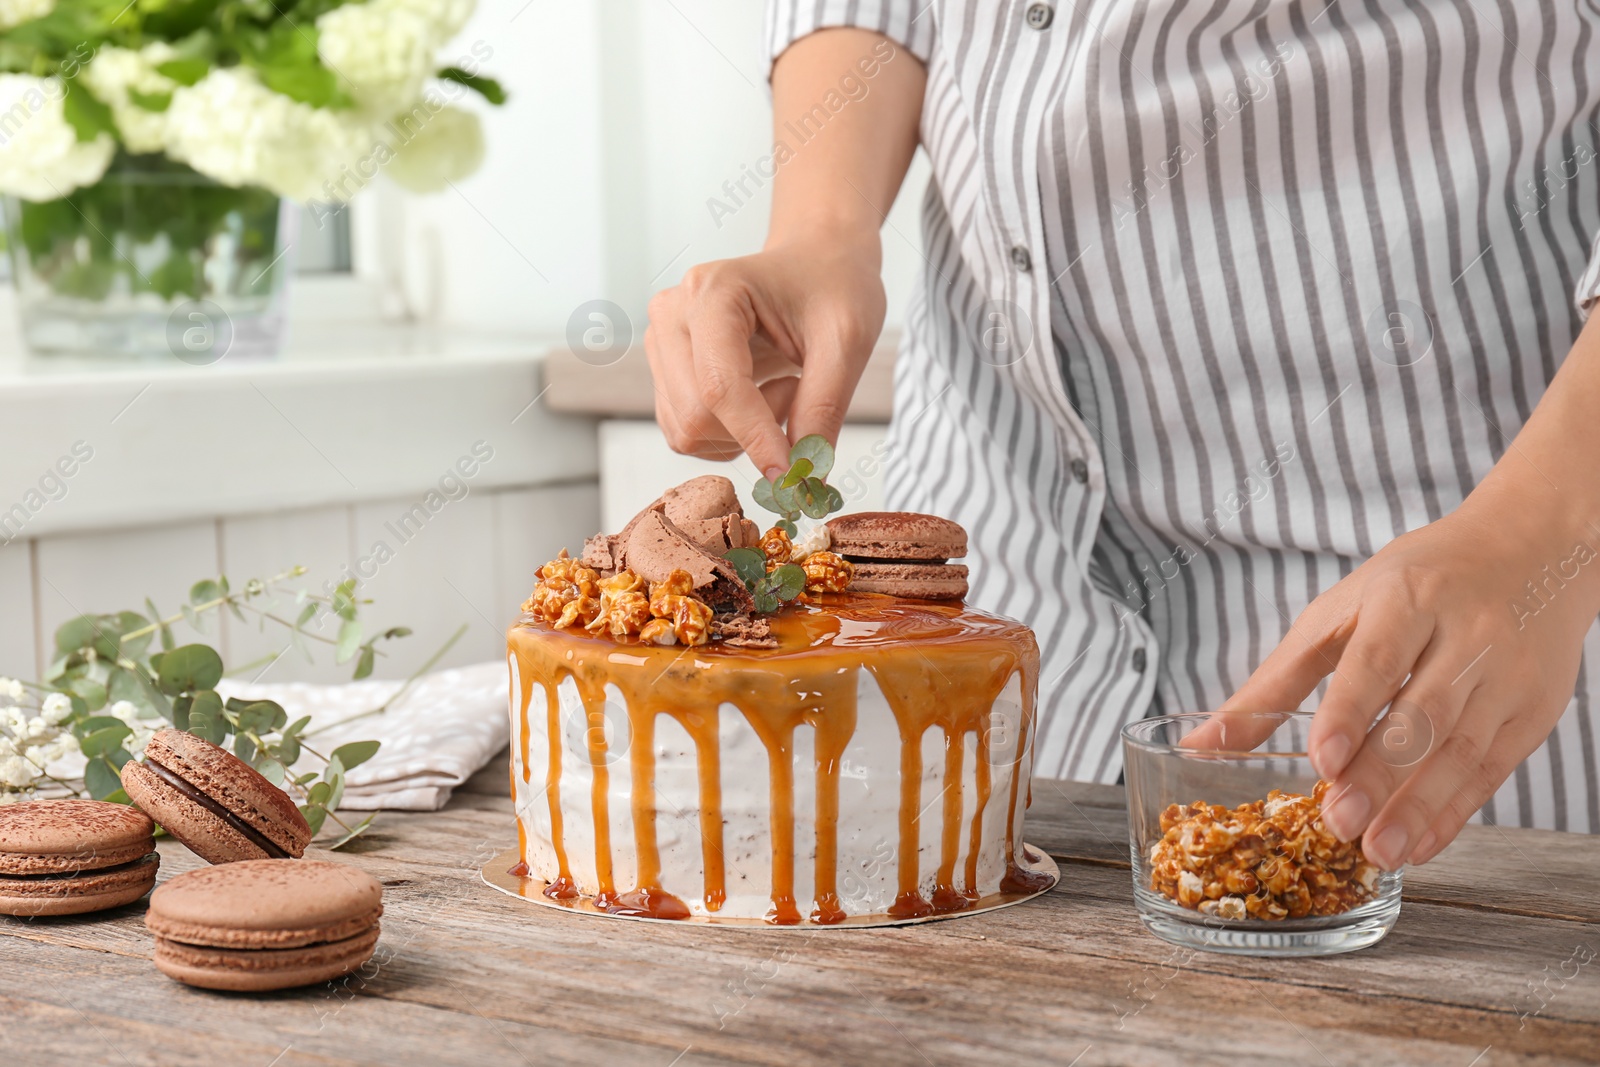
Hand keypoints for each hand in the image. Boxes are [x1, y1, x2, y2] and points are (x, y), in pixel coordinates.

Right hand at [643, 233, 884, 477]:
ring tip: (780, 388)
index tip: (791, 475)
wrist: (815, 260)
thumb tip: (803, 477)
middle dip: (753, 431)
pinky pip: (686, 433)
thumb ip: (823, 408)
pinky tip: (759, 396)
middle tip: (797, 393)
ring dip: (740, 434)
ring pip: (686, 432)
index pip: (719, 386)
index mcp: (714, 291)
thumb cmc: (833, 285)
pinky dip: (728, 435)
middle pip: (695, 416)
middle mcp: (672, 314)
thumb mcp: (847, 340)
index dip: (755, 438)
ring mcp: (661, 342)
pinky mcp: (665, 370)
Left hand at [1212, 496, 1598, 869]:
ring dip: (1418, 807)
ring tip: (1377, 850)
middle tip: (1339, 822)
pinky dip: (1454, 813)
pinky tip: (1418, 844)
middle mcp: (1466, 634)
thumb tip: (1200, 743)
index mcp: (1407, 598)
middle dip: (1380, 773)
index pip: (1376, 658)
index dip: (1349, 711)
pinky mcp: (1533, 711)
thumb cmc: (1415, 585)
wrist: (1529, 553)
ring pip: (1462, 749)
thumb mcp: (1338, 615)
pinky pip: (1492, 770)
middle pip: (1421, 713)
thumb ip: (1273, 682)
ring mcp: (1507, 675)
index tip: (1323, 760)